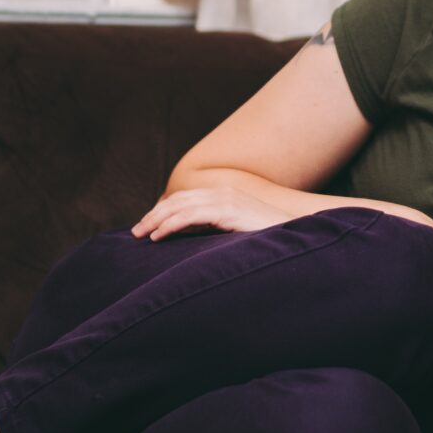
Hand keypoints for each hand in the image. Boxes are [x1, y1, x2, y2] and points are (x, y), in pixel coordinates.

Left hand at [129, 186, 293, 240]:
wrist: (297, 235)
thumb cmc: (270, 239)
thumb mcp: (239, 232)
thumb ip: (218, 229)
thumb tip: (194, 239)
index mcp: (225, 196)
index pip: (185, 199)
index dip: (163, 211)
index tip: (147, 227)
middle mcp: (223, 192)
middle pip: (178, 199)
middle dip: (154, 214)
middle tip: (135, 232)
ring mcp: (226, 199)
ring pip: (180, 206)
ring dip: (156, 220)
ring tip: (141, 235)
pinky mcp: (228, 210)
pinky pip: (191, 215)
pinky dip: (170, 225)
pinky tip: (158, 236)